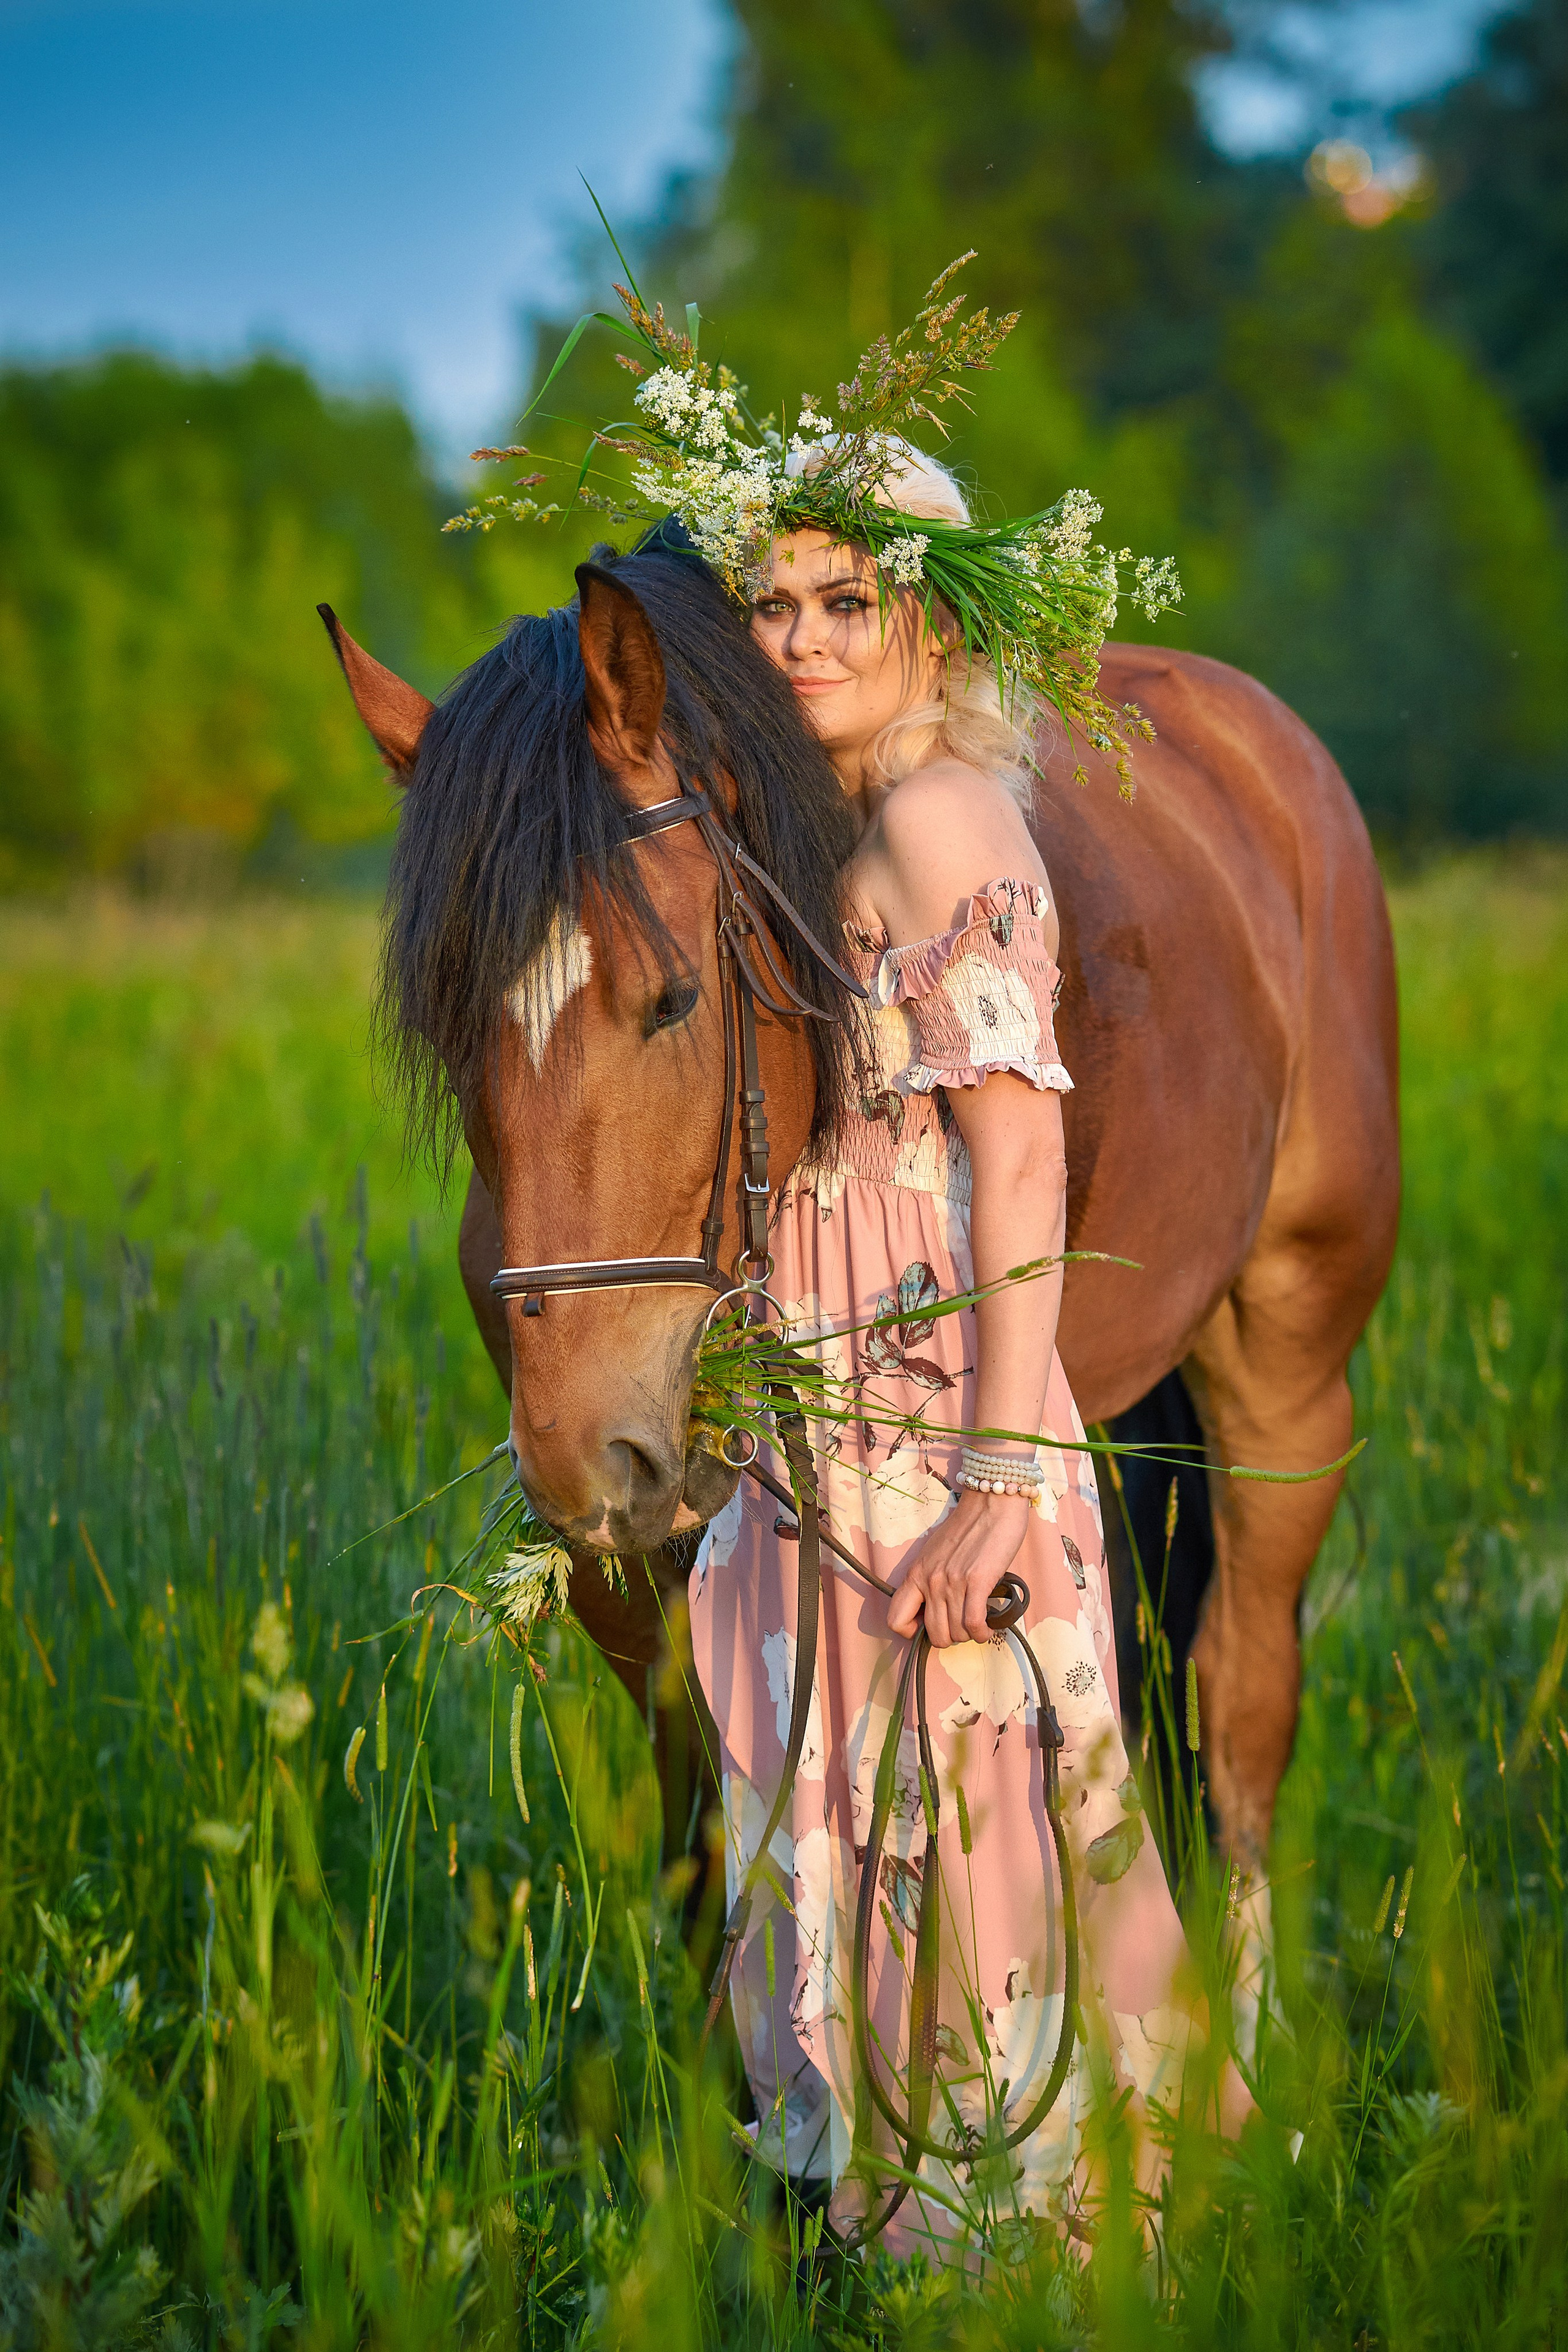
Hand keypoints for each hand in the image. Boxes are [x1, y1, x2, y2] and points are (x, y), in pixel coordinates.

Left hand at [885, 1488, 1030, 1646]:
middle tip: (962, 1626)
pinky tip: (988, 1627)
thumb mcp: (936, 1553)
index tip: (931, 1626)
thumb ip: (932, 1578)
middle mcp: (930, 1580)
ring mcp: (952, 1582)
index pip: (896, 1620)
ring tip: (978, 1624)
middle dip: (951, 1637)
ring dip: (970, 1634)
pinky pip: (974, 1623)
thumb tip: (937, 1608)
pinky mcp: (977, 1581)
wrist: (991, 1502)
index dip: (913, 1632)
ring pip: (957, 1633)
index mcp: (916, 1573)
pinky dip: (983, 1632)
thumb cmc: (968, 1526)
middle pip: (935, 1634)